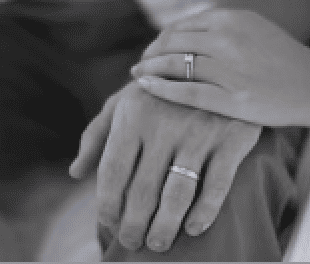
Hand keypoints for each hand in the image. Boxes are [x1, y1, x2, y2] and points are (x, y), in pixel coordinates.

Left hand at [69, 82, 260, 251]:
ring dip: (165, 227)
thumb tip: (76, 173)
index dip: (108, 205)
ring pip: (177, 193)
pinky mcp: (231, 139)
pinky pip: (217, 184)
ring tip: (158, 243)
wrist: (218, 68)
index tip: (108, 224)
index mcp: (135, 115)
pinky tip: (194, 228)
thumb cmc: (163, 92)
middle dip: (134, 225)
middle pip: (142, 190)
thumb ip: (98, 134)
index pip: (113, 172)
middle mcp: (165, 124)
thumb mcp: (127, 101)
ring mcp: (200, 132)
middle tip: (133, 242)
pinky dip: (205, 211)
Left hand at [131, 9, 309, 126]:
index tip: (154, 50)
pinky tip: (145, 86)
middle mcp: (229, 39)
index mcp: (234, 18)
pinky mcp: (232, 99)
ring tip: (137, 75)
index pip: (183, 25)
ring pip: (175, 64)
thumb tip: (189, 36)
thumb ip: (223, 28)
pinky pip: (186, 91)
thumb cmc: (284, 60)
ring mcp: (230, 69)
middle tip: (141, 64)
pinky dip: (161, 88)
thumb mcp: (254, 30)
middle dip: (151, 53)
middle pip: (174, 42)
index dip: (162, 39)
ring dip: (150, 69)